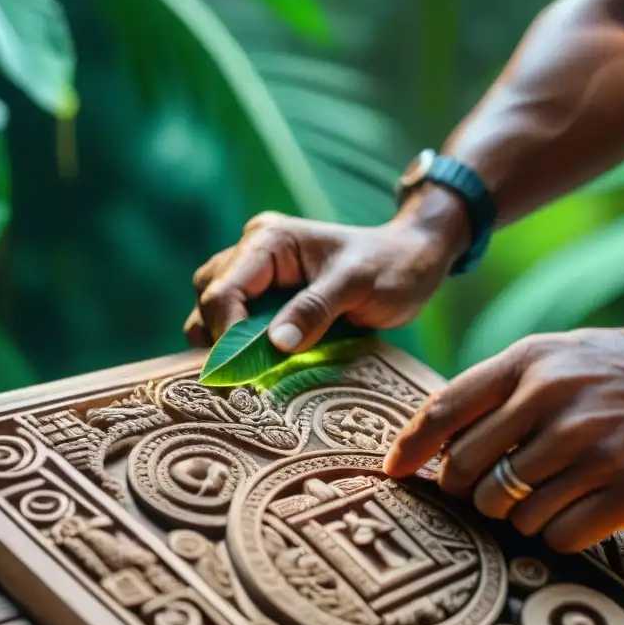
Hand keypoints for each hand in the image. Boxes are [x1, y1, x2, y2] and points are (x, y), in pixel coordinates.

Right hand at [184, 189, 469, 352]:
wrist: (414, 260)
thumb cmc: (392, 266)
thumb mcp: (359, 285)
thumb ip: (316, 310)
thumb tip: (276, 345)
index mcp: (269, 240)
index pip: (223, 291)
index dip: (226, 336)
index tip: (243, 378)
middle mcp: (253, 253)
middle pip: (209, 302)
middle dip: (222, 343)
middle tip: (246, 384)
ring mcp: (257, 275)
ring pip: (213, 314)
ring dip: (227, 348)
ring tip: (252, 380)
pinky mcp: (266, 297)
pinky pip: (236, 324)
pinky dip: (241, 349)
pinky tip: (260, 372)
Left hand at [383, 327, 623, 552]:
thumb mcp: (569, 352)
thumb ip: (508, 383)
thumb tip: (438, 430)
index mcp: (534, 361)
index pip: (445, 409)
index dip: (410, 447)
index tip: (392, 474)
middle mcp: (557, 400)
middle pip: (468, 472)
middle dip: (469, 492)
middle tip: (493, 493)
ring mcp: (595, 446)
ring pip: (509, 510)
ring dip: (517, 517)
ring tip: (547, 500)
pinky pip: (558, 534)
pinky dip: (557, 535)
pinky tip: (577, 516)